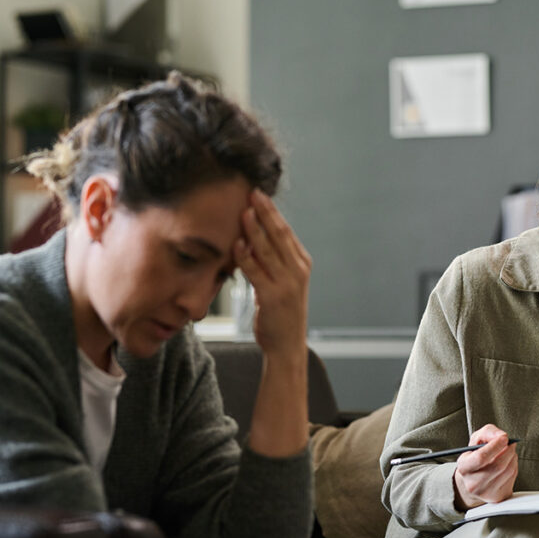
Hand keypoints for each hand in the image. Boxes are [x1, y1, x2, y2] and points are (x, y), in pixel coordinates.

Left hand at [235, 189, 311, 355]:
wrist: (287, 344)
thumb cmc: (281, 313)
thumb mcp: (282, 281)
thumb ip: (272, 261)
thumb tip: (251, 236)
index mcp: (301, 263)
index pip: (285, 232)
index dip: (272, 212)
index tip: (258, 194)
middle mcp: (298, 270)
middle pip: (280, 235)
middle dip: (265, 212)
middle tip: (252, 192)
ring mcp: (288, 283)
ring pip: (269, 250)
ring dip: (255, 230)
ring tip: (244, 211)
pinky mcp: (273, 296)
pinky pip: (257, 271)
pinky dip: (246, 257)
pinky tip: (236, 244)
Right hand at [453, 425, 517, 509]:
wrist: (474, 480)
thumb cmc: (476, 457)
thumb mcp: (476, 440)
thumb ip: (488, 432)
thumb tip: (501, 436)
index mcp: (464, 468)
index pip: (481, 457)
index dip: (495, 446)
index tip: (504, 437)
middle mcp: (473, 484)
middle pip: (498, 465)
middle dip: (508, 450)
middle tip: (510, 442)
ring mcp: (486, 493)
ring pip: (508, 470)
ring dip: (513, 457)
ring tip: (508, 452)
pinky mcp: (498, 497)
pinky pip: (512, 477)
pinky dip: (514, 466)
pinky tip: (508, 463)